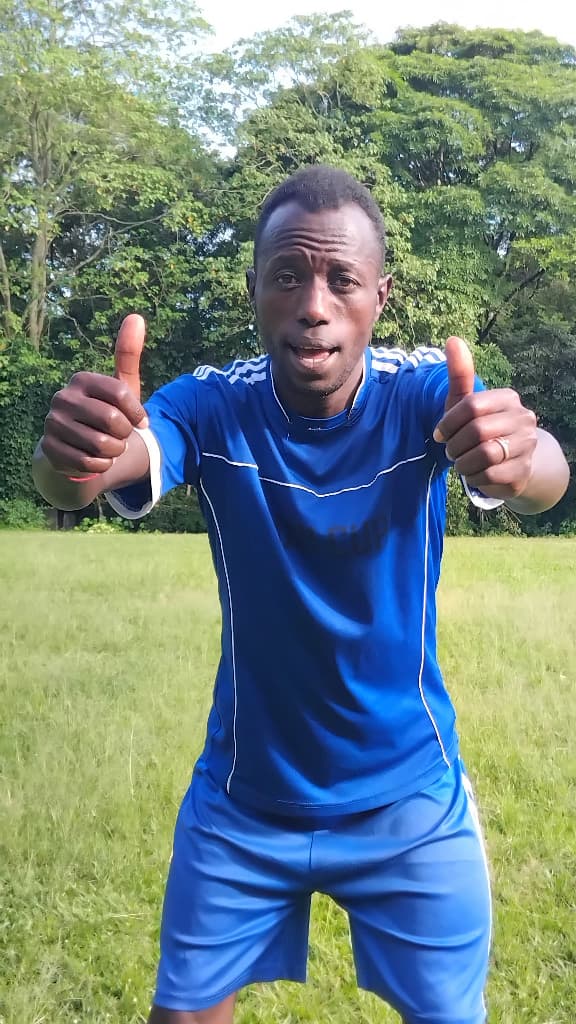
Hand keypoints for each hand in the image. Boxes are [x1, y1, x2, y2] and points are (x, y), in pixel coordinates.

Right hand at [41, 314, 148, 477]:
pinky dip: (101, 466)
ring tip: (107, 447)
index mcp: (81, 379)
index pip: (122, 394)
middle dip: (124, 435)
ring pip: (102, 446)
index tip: (140, 421)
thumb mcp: (121, 387)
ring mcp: (52, 423)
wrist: (78, 446)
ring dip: (114, 452)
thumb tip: (136, 317)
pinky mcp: (49, 448)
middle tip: (119, 436)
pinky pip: (89, 463)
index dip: (137, 414)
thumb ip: (128, 355)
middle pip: (113, 421)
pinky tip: (96, 459)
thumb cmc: (106, 413)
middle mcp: (62, 397)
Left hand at [433, 336, 537, 498]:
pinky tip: (474, 474)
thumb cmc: (480, 429)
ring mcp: (527, 446)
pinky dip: (473, 477)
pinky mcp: (523, 472)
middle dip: (455, 445)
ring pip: (484, 455)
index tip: (440, 434)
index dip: (448, 422)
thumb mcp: (466, 403)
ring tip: (461, 463)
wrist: (511, 463)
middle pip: (477, 431)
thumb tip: (452, 339)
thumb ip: (459, 374)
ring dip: (463, 463)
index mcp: (508, 398)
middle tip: (450, 451)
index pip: (471, 406)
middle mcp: (524, 419)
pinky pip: (490, 476)